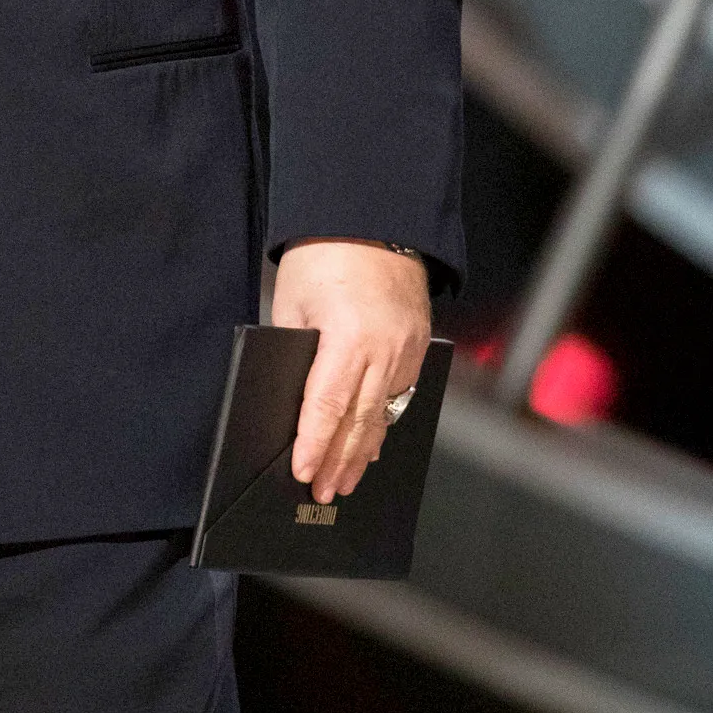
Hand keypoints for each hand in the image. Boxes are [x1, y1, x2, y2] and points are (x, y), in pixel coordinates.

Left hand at [272, 238, 429, 503]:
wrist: (373, 219)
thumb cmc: (322, 256)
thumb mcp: (294, 304)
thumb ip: (297, 353)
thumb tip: (292, 400)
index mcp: (350, 338)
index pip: (328, 406)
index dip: (314, 444)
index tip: (303, 473)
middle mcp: (387, 350)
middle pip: (360, 421)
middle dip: (339, 461)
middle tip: (324, 493)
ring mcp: (409, 350)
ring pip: (384, 413)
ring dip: (363, 450)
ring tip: (346, 481)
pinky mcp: (420, 346)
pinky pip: (400, 394)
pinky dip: (383, 421)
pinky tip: (372, 443)